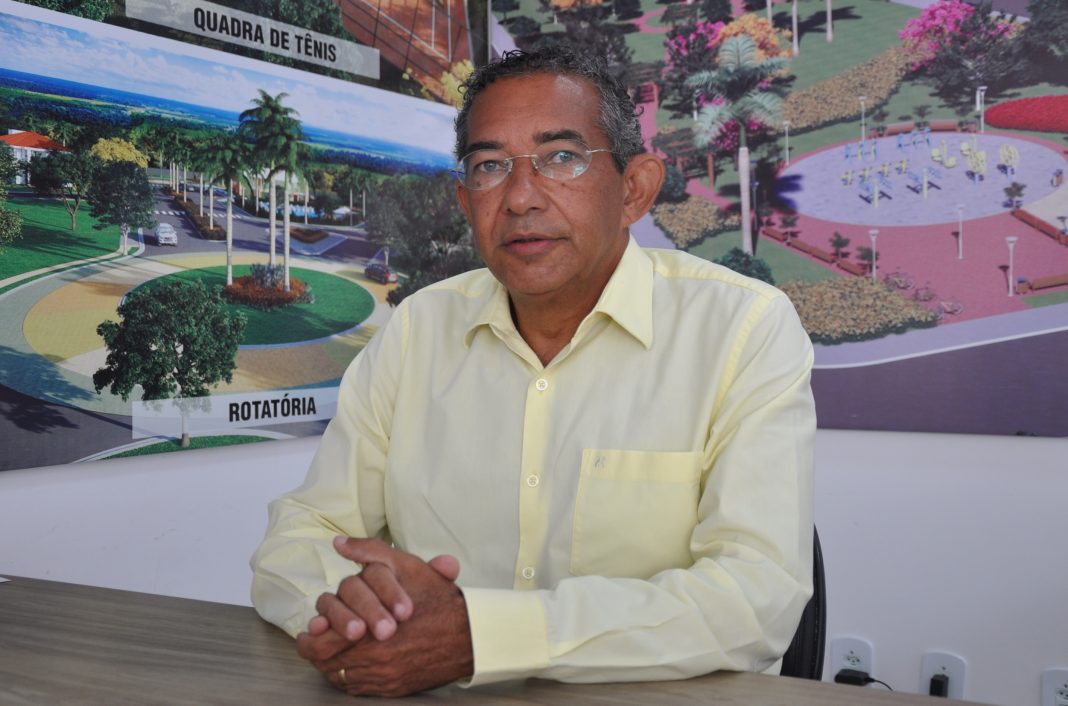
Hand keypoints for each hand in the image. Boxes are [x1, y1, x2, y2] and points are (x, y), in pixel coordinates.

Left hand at [297, 540, 473, 695]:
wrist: (469, 634)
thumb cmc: (437, 598)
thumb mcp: (406, 566)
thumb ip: (370, 552)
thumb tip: (338, 543)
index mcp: (372, 620)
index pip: (324, 632)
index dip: (315, 629)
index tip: (315, 625)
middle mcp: (374, 651)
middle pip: (325, 656)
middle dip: (315, 648)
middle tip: (311, 641)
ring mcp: (382, 673)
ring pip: (337, 674)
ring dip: (329, 663)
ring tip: (326, 654)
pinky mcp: (391, 688)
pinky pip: (355, 688)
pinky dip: (347, 678)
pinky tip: (348, 667)